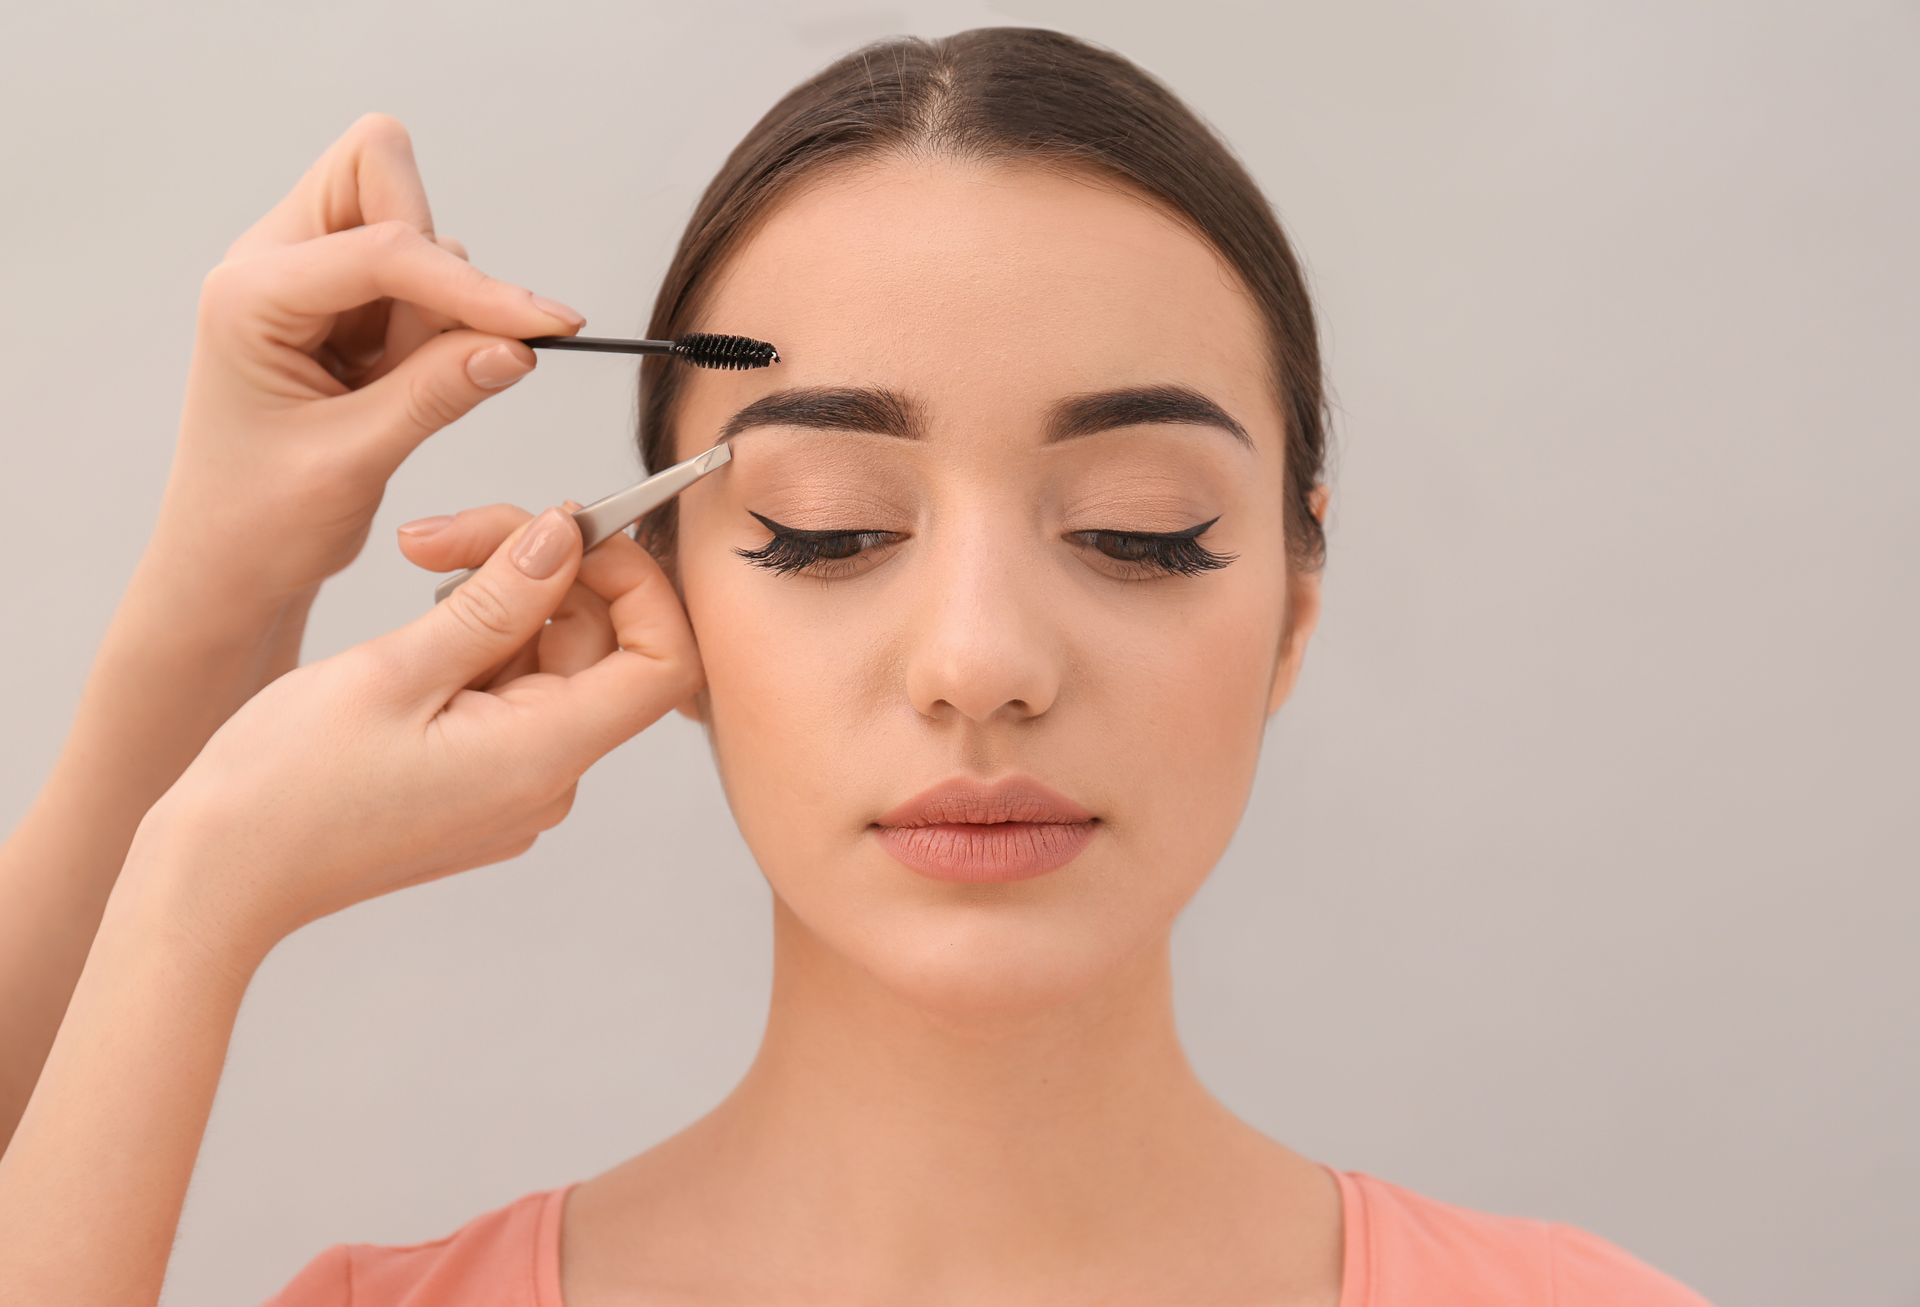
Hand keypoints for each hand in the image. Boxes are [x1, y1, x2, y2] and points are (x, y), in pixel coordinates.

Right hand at [143, 502, 703, 964]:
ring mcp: (518, 788)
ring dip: (500, 604)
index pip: (664, 661)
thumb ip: (496, 601)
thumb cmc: (286, 786)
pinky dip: (480, 649)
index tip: (571, 535)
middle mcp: (549, 781)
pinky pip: (514, 698)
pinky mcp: (484, 786)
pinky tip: (416, 640)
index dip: (637, 584)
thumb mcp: (395, 669)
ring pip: (551, 663)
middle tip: (443, 537)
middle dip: (539, 572)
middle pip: (600, 646)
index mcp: (544, 756)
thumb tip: (566, 538)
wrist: (219, 877)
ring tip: (418, 582)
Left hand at [145, 111, 587, 623]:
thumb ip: (436, 395)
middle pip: (378, 170)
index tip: (548, 325)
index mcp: (250, 295)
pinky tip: (409, 385)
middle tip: (445, 348)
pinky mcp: (343, 304)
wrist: (230, 564)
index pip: (383, 249)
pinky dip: (439, 322)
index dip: (473, 286)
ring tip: (405, 391)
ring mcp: (309, 278)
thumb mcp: (352, 463)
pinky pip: (419, 276)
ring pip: (409, 224)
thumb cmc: (260, 520)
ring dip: (440, 302)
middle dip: (439, 252)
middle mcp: (273, 264)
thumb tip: (517, 345)